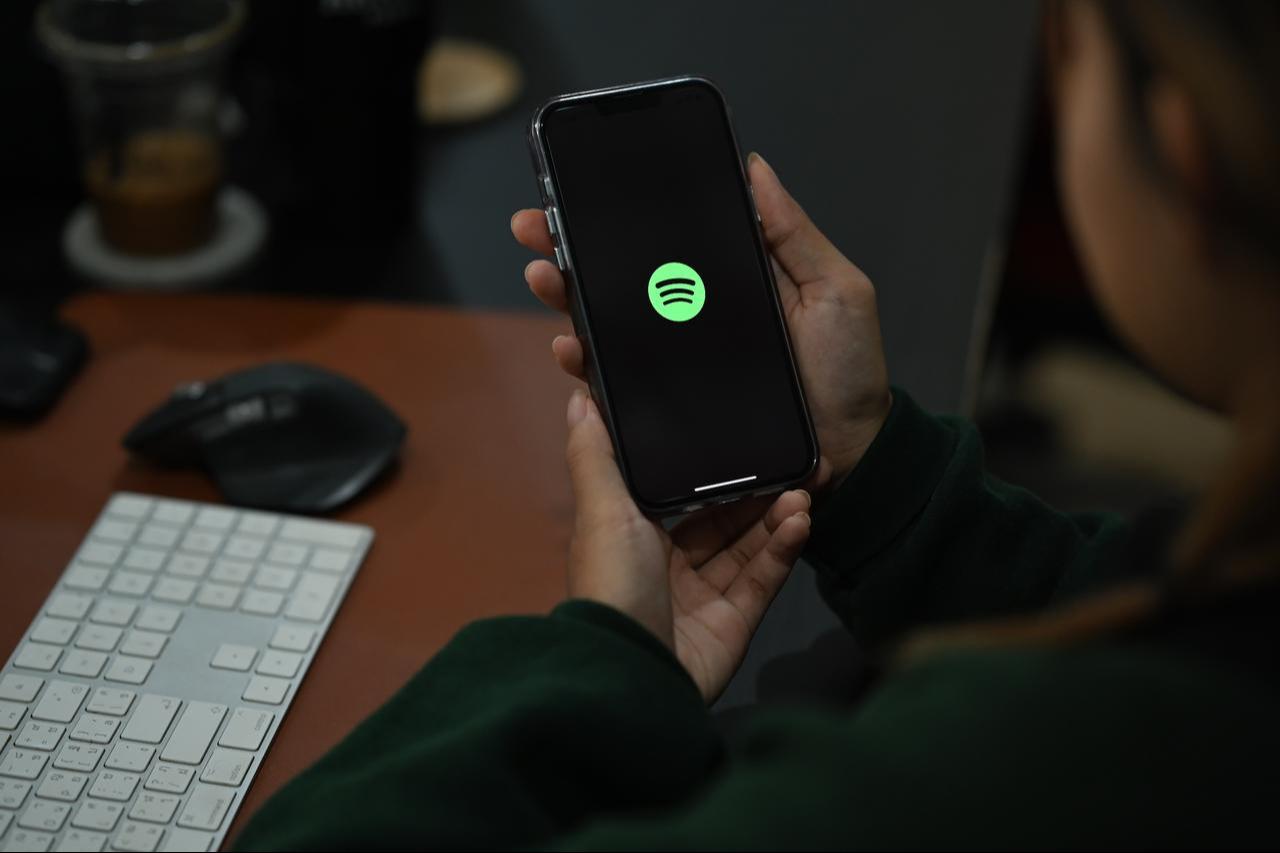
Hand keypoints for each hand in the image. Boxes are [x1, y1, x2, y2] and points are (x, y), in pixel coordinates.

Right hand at [512, 152, 892, 486]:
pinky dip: (587, 365)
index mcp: (731, 279)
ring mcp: (681, 361)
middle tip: (533, 228)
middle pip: (623, 277)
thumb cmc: (848, 372)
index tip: (579, 190)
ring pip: (610, 324)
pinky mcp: (673, 405)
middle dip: (571, 249)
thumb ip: (793, 233)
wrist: (851, 455)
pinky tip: (569, 347)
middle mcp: (697, 316)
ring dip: (567, 299)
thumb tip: (754, 168)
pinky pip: (619, 383)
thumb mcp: (835, 289)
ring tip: (543, 277)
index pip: (665, 241)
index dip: (621, 216)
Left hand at [565, 388, 811, 703]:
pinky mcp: (731, 623)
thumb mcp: (601, 509)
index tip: (747, 438)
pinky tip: (799, 521)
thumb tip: (580, 398)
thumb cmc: (611, 584)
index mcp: (631, 535)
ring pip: (746, 546)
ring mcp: (700, 596)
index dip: (714, 468)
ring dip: (776, 516)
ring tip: (803, 489)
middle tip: (795, 463)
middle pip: (721, 519)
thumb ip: (596, 454)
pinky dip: (782, 549)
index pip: (679, 492)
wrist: (632, 669)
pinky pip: (761, 578)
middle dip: (758, 491)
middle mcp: (665, 564)